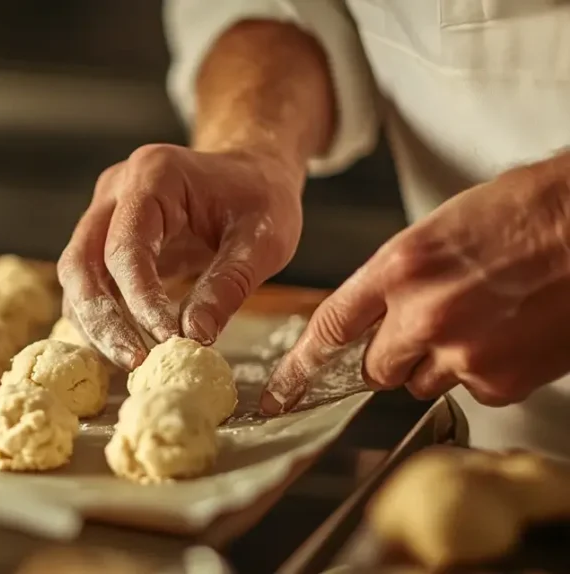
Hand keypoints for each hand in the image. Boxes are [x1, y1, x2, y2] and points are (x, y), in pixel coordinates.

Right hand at [57, 143, 305, 369]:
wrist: (250, 173)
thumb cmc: (260, 198)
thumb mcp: (264, 238)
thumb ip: (230, 283)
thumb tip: (196, 335)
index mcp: (154, 174)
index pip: (127, 246)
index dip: (141, 299)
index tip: (169, 340)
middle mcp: (115, 190)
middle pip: (82, 261)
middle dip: (103, 318)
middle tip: (134, 362)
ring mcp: (103, 212)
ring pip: (76, 275)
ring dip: (95, 323)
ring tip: (131, 362)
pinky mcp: (104, 237)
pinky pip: (88, 282)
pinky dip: (99, 316)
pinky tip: (125, 347)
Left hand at [263, 152, 569, 412]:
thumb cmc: (527, 214)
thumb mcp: (437, 232)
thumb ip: (397, 279)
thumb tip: (374, 316)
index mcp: (400, 269)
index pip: (330, 327)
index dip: (301, 366)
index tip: (281, 391)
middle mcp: (423, 315)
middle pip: (373, 368)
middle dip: (390, 355)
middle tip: (428, 326)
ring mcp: (463, 352)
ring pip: (421, 382)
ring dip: (439, 362)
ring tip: (481, 320)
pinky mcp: (500, 381)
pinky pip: (471, 390)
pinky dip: (485, 371)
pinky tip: (509, 334)